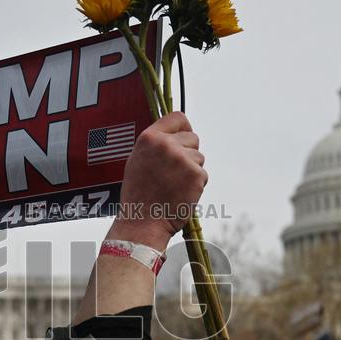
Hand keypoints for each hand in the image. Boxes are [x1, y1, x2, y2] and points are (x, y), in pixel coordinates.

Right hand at [109, 111, 205, 250]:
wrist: (142, 222)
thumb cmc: (139, 194)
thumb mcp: (137, 160)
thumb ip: (156, 144)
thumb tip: (175, 135)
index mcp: (149, 138)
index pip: (177, 117)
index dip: (183, 128)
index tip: (183, 138)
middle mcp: (166, 145)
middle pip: (193, 138)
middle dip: (188, 153)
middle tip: (173, 173)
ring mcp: (182, 159)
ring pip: (199, 158)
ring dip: (192, 170)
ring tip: (173, 185)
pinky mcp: (195, 175)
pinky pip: (203, 174)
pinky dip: (196, 185)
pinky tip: (180, 193)